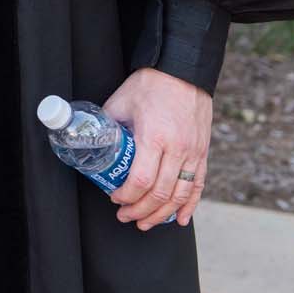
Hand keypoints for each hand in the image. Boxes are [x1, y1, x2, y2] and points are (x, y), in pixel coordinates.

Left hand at [105, 67, 210, 229]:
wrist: (182, 70)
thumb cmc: (150, 84)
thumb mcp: (120, 102)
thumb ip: (108, 126)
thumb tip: (90, 142)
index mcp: (153, 137)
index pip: (140, 180)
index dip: (126, 196)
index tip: (114, 198)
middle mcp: (176, 148)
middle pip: (159, 193)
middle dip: (139, 211)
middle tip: (125, 216)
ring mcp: (193, 152)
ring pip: (179, 195)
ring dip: (161, 214)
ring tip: (146, 222)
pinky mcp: (203, 151)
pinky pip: (199, 185)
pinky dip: (189, 205)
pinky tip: (178, 218)